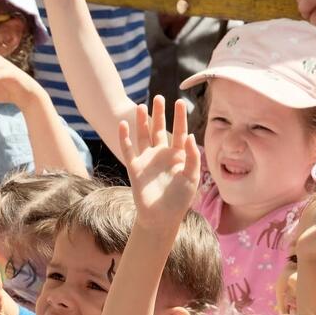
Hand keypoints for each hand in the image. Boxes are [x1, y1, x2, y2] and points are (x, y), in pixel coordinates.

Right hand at [119, 96, 200, 227]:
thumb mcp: (191, 177)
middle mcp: (162, 155)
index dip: (179, 118)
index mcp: (178, 156)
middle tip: (159, 97)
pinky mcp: (135, 168)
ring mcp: (147, 161)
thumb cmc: (179, 199)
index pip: (179, 133)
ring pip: (143, 136)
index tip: (180, 103)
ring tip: (141, 106)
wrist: (161, 217)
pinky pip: (129, 150)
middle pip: (159, 130)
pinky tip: (123, 125)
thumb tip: (189, 136)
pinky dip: (125, 138)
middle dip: (159, 114)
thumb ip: (191, 157)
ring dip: (142, 122)